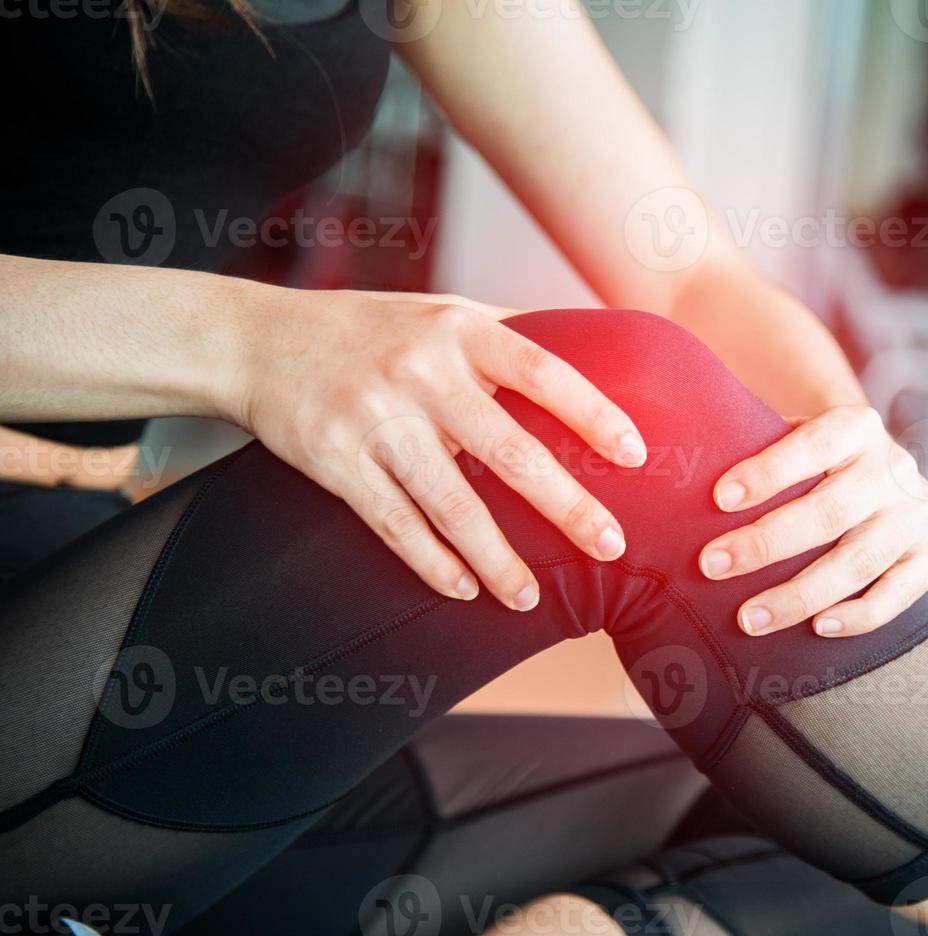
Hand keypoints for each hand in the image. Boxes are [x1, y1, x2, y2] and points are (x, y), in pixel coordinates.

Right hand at [228, 288, 645, 609]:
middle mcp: (421, 372)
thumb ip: (507, 335)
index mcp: (459, 331)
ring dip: (497, 558)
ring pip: (451, 505)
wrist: (258, 341)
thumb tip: (594, 348)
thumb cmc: (372, 330)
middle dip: (566, 506)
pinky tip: (465, 588)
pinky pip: (395, 525)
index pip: (543, 372)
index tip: (636, 456)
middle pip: (509, 450)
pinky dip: (432, 563)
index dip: (594, 414)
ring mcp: (376, 420)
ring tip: (531, 598)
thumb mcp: (440, 312)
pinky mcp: (336, 463)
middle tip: (611, 546)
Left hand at [697, 405, 927, 636]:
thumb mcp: (795, 443)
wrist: (889, 478)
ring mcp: (920, 509)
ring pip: (858, 560)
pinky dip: (859, 614)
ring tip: (748, 618)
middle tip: (711, 566)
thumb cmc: (816, 467)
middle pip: (831, 511)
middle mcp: (894, 466)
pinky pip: (900, 592)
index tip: (718, 499)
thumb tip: (677, 469)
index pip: (812, 445)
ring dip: (799, 594)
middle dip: (766, 543)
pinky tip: (817, 628)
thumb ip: (756, 447)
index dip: (767, 471)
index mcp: (856, 427)